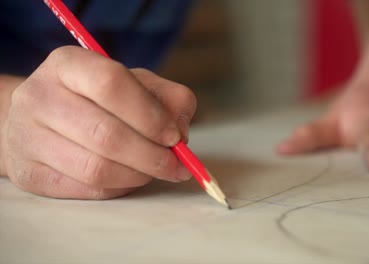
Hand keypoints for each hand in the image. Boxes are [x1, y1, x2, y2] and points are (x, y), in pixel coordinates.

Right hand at [0, 46, 196, 198]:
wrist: (42, 120)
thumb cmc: (98, 100)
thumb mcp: (136, 84)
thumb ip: (168, 99)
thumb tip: (180, 133)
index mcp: (68, 64)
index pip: (111, 84)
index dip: (151, 115)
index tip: (174, 136)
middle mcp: (39, 96)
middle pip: (106, 134)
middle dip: (152, 156)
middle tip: (176, 165)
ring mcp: (28, 137)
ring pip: (97, 168)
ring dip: (139, 175)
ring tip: (156, 171)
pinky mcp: (30, 173)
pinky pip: (87, 189)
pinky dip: (120, 188)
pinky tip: (131, 178)